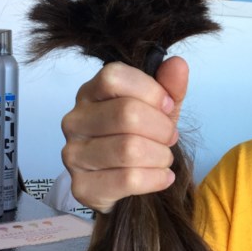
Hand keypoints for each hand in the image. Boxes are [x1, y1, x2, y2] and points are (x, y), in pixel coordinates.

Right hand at [60, 57, 189, 213]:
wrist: (121, 185)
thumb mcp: (157, 110)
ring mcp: (74, 154)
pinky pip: (129, 179)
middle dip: (161, 128)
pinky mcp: (82, 186)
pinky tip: (162, 177)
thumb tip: (177, 64)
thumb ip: (168, 87)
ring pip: (129, 149)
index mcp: (90, 93)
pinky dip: (156, 178)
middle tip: (170, 138)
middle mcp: (75, 120)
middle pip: (126, 113)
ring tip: (164, 158)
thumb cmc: (137, 139)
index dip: (150, 91)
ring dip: (160, 155)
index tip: (167, 106)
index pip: (114, 77)